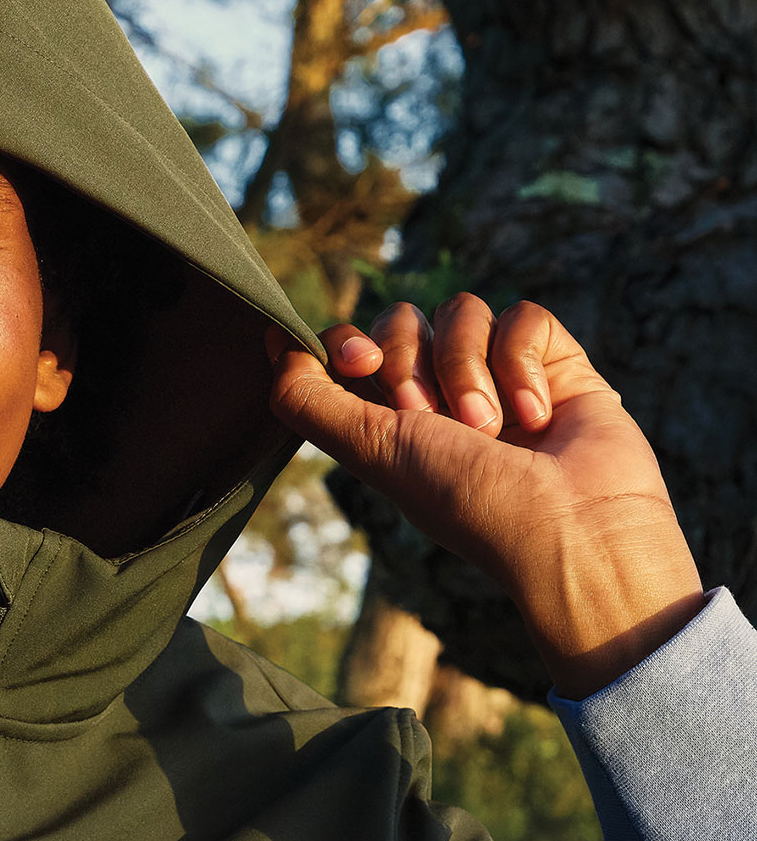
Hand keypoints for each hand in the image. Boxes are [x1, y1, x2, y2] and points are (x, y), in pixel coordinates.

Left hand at [268, 293, 702, 697]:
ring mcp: (499, 376)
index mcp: (390, 420)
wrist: (570, 529)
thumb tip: (269, 341)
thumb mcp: (371, 450)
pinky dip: (522, 363)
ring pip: (462, 310)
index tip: (360, 362)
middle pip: (402, 319)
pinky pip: (524, 317)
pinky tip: (537, 415)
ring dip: (468, 368)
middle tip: (432, 417)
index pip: (352, 346)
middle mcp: (442, 395)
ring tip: (491, 428)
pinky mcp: (556, 363)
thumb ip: (309, 400)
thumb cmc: (467, 502)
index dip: (348, 342)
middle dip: (412, 361)